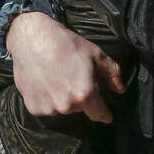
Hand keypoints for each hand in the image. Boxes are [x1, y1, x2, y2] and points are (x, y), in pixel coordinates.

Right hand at [6, 12, 124, 122]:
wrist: (32, 38)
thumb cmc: (65, 43)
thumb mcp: (96, 54)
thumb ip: (112, 74)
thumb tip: (120, 90)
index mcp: (84, 94)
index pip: (100, 115)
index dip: (104, 113)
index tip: (105, 111)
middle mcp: (66, 106)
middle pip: (80, 109)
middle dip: (80, 98)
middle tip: (73, 79)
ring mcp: (48, 108)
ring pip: (62, 109)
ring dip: (62, 99)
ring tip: (56, 78)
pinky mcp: (33, 107)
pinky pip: (46, 108)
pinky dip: (46, 99)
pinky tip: (44, 82)